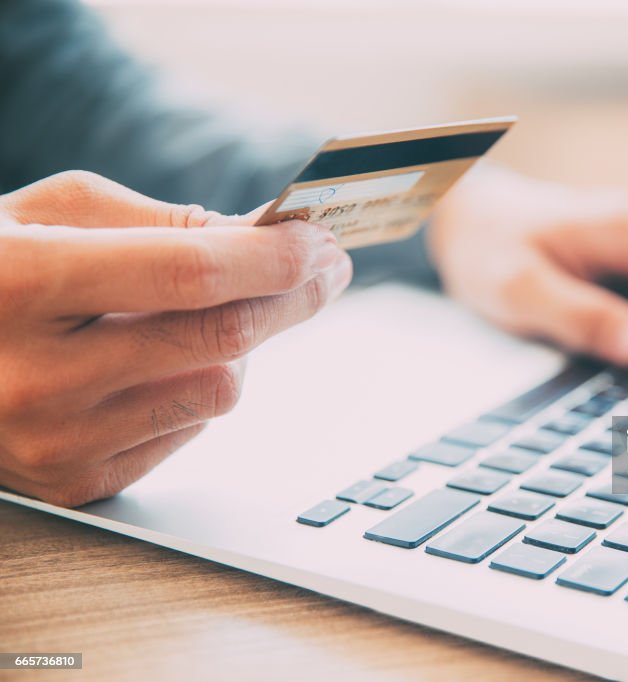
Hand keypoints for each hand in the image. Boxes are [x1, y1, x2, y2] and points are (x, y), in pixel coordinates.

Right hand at [0, 171, 350, 505]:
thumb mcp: (45, 213)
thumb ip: (159, 220)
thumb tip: (264, 236)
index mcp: (18, 284)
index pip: (188, 274)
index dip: (272, 257)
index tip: (319, 241)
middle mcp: (33, 376)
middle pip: (221, 339)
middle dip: (293, 295)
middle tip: (324, 268)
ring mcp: (54, 442)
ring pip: (220, 390)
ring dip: (244, 343)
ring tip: (224, 310)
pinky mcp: (73, 483)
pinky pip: (188, 429)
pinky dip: (199, 386)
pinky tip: (168, 359)